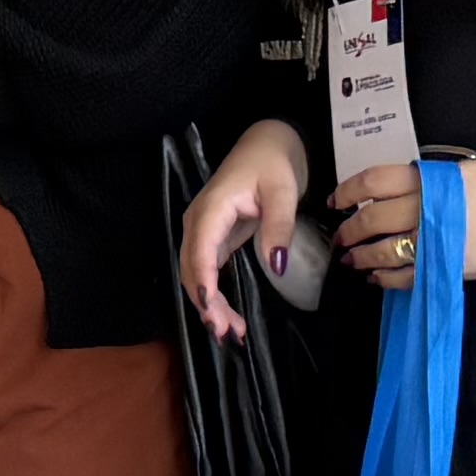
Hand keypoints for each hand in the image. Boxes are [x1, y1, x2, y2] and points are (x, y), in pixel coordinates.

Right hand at [179, 123, 310, 340]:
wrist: (268, 142)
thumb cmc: (274, 162)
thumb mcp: (283, 191)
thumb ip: (278, 227)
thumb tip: (275, 265)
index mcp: (212, 208)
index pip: (200, 250)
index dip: (203, 282)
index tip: (211, 309)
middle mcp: (199, 221)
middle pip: (192, 268)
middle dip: (206, 303)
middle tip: (227, 332)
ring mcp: (203, 230)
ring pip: (195, 273)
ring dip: (209, 303)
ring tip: (230, 332)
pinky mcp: (212, 237)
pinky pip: (206, 270)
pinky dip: (213, 294)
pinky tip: (225, 314)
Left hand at [329, 154, 475, 289]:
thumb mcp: (462, 172)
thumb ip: (425, 180)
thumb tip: (390, 191)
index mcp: (430, 180)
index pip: (374, 181)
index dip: (348, 192)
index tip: (337, 202)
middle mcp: (427, 208)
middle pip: (372, 219)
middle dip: (349, 230)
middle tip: (340, 236)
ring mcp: (436, 241)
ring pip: (382, 251)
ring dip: (361, 256)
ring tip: (352, 259)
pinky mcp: (446, 268)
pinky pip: (404, 277)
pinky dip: (385, 279)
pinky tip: (377, 278)